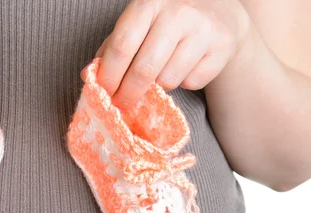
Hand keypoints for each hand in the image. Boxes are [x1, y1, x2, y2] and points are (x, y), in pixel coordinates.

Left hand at [81, 0, 251, 109]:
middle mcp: (177, 12)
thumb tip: (88, 76)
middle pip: (144, 69)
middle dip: (128, 94)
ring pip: (168, 80)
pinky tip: (185, 66)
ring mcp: (202, 29)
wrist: (219, 12)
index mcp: (149, 3)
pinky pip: (191, 83)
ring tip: (160, 73)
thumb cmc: (166, 22)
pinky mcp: (222, 47)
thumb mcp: (137, 25)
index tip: (103, 93)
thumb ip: (111, 49)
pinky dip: (184, 82)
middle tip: (122, 104)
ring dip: (158, 87)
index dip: (109, 76)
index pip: (121, 46)